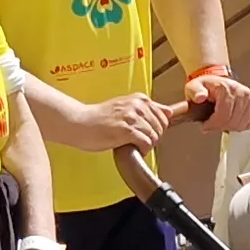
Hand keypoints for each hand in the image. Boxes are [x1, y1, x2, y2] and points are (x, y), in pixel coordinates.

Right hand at [39, 90, 170, 152]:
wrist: (79, 123)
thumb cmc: (99, 119)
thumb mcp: (126, 108)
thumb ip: (148, 109)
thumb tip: (169, 112)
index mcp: (139, 99)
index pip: (164, 116)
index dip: (156, 129)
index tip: (144, 134)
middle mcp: (137, 105)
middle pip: (161, 128)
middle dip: (152, 138)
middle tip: (136, 141)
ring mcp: (132, 117)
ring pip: (154, 136)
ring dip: (145, 146)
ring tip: (131, 145)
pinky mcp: (126, 130)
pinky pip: (146, 143)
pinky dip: (141, 150)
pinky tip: (130, 149)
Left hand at [186, 69, 249, 132]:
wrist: (217, 82)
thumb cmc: (206, 87)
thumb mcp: (194, 87)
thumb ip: (195, 91)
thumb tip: (200, 97)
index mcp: (227, 88)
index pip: (223, 115)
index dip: (213, 125)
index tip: (205, 127)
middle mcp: (242, 91)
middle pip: (233, 121)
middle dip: (220, 127)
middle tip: (212, 125)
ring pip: (241, 124)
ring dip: (230, 127)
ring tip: (221, 122)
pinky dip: (240, 126)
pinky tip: (232, 121)